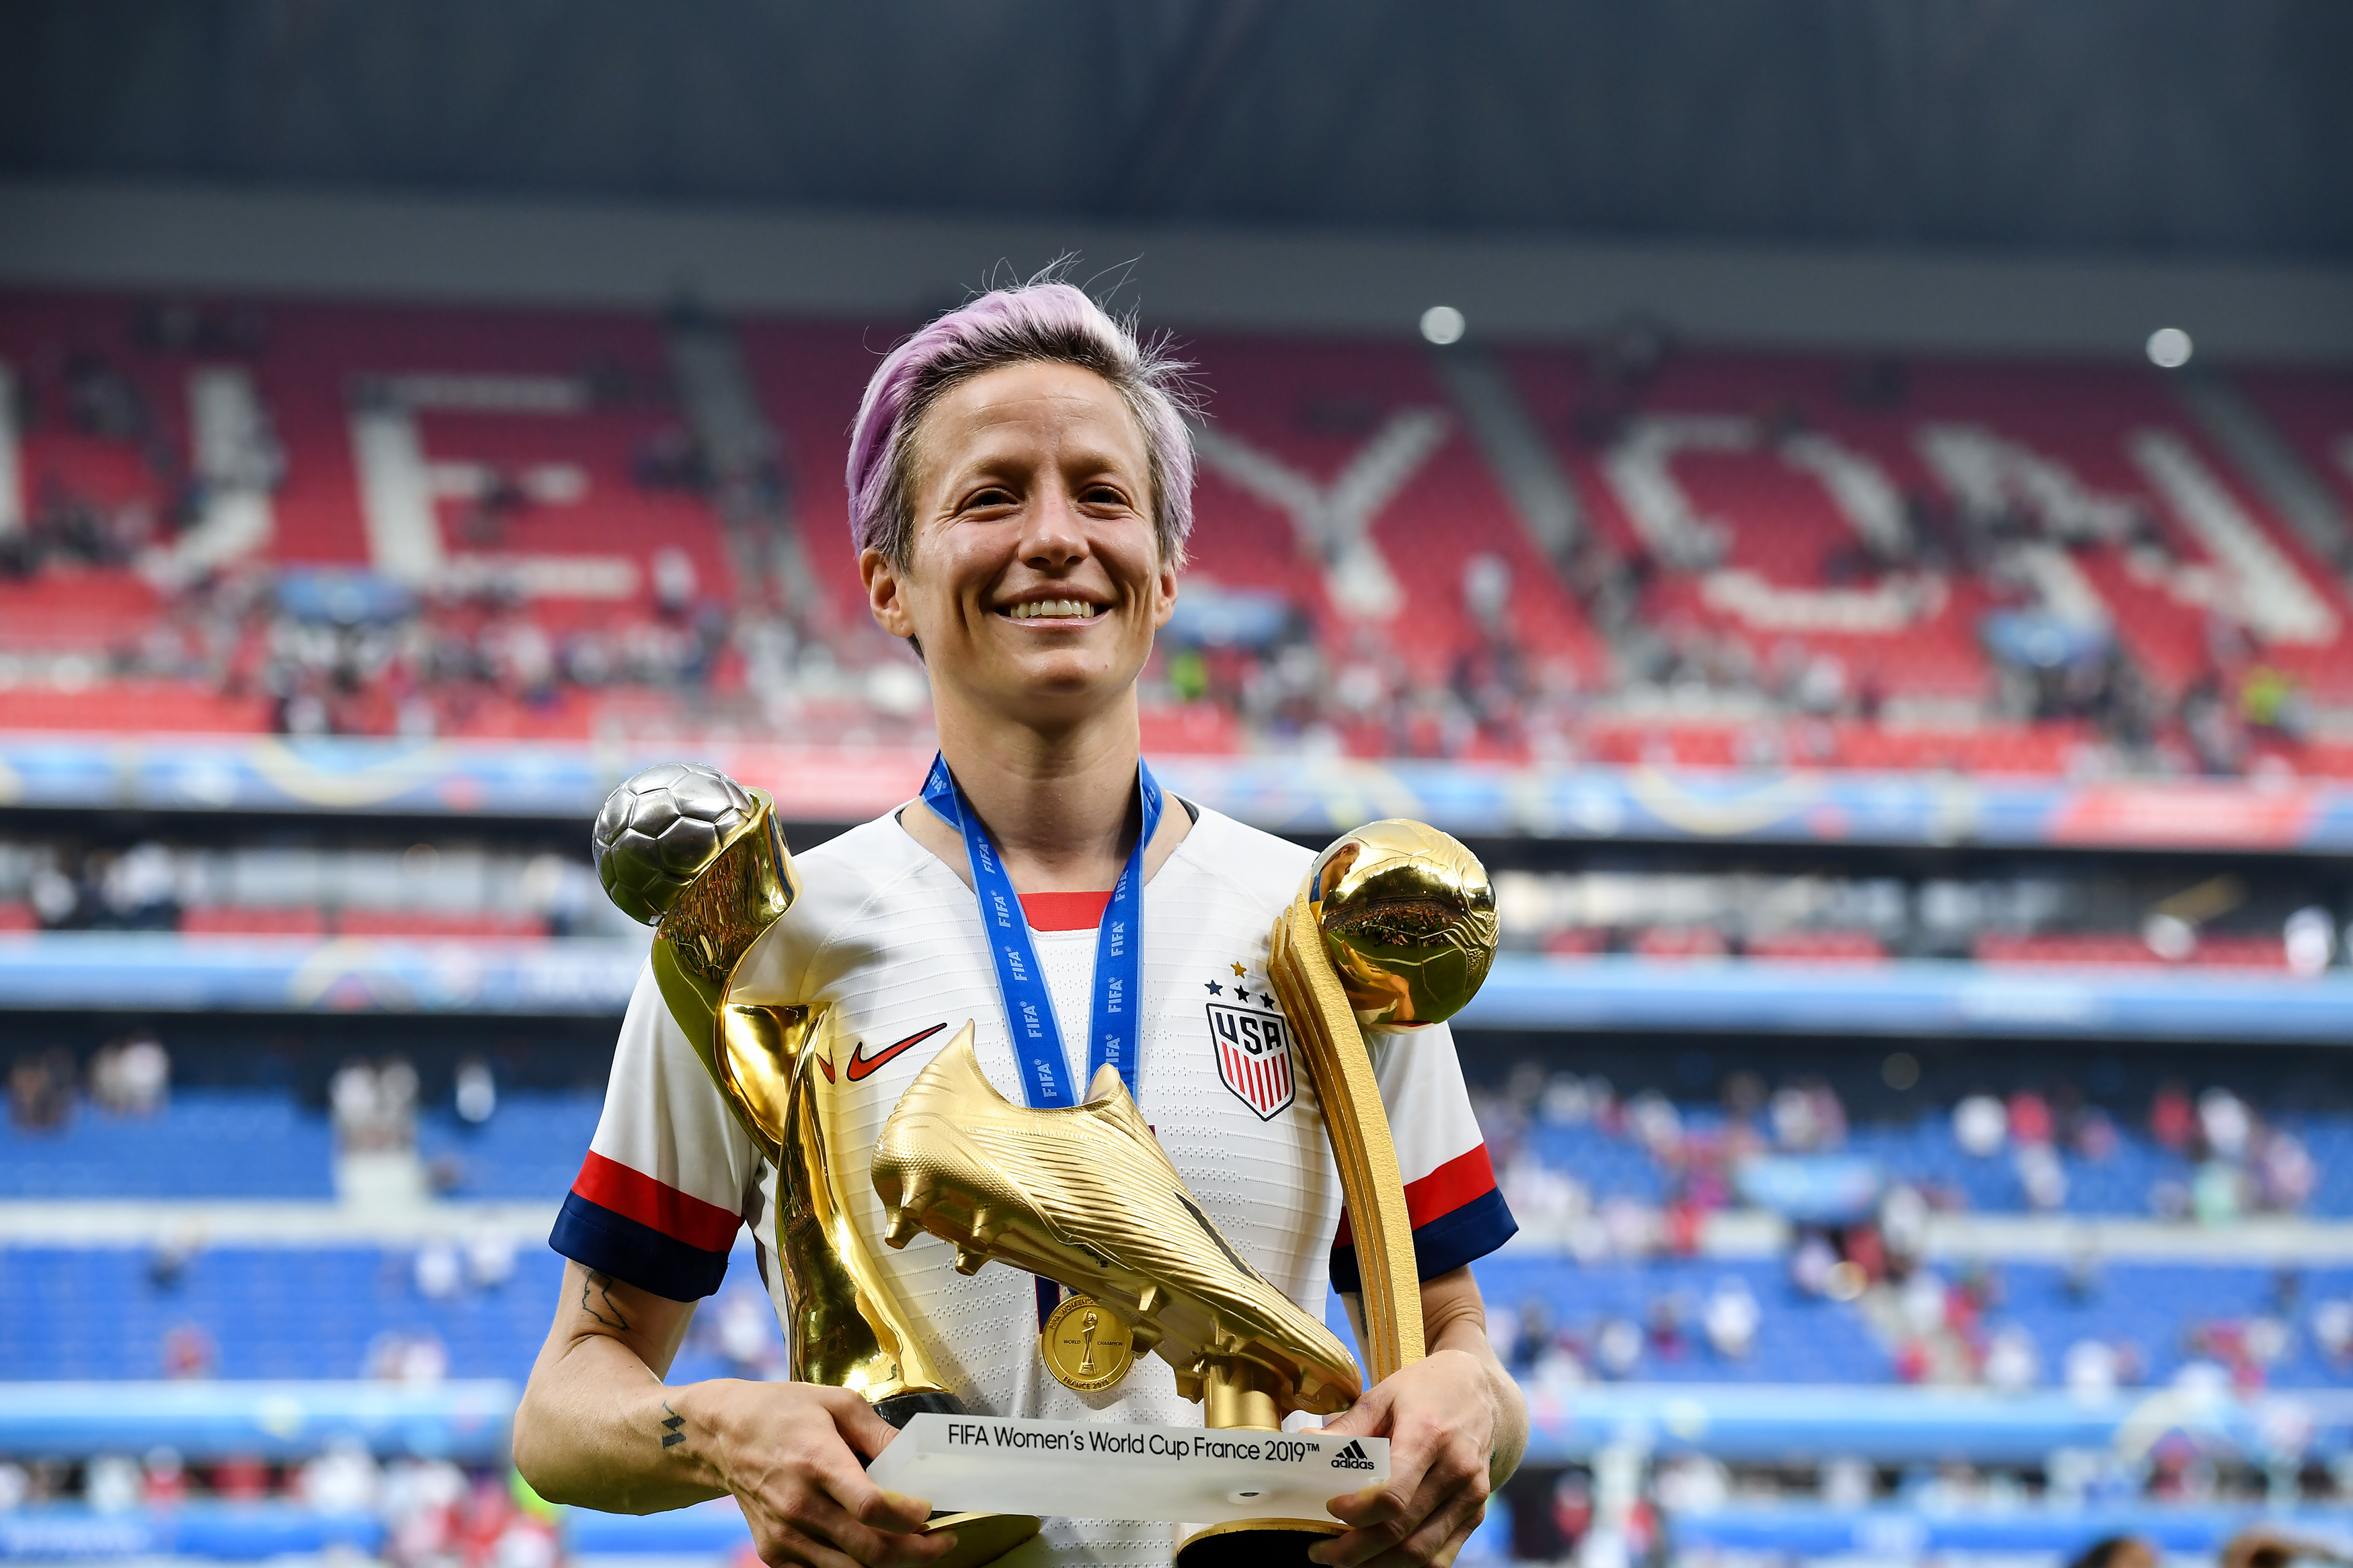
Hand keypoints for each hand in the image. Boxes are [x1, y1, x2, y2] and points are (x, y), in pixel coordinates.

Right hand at [693, 1382, 957, 1567]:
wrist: (721, 1437)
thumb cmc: (781, 1412)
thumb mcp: (836, 1403)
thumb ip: (880, 1433)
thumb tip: (918, 1456)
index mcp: (817, 1462)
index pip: (870, 1507)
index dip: (908, 1517)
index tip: (930, 1512)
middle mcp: (799, 1505)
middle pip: (869, 1549)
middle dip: (916, 1553)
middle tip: (941, 1542)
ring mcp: (785, 1535)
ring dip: (891, 1564)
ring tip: (914, 1546)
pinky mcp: (774, 1552)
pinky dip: (854, 1566)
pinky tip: (872, 1546)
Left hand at [1311, 1349, 1497, 1567]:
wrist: (1479, 1389)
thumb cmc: (1424, 1389)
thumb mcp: (1382, 1396)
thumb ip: (1346, 1427)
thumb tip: (1303, 1445)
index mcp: (1429, 1435)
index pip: (1392, 1494)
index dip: (1357, 1512)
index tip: (1329, 1509)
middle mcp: (1456, 1470)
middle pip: (1402, 1530)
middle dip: (1355, 1551)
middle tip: (1321, 1552)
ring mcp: (1471, 1495)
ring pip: (1422, 1553)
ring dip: (1378, 1564)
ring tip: (1345, 1559)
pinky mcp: (1476, 1511)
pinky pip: (1442, 1555)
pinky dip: (1408, 1564)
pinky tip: (1380, 1557)